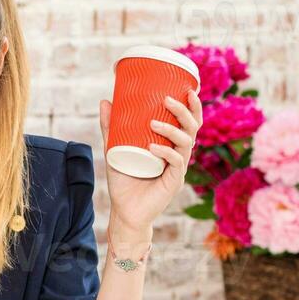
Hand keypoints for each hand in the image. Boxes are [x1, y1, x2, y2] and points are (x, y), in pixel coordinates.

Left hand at [99, 91, 200, 238]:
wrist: (125, 211)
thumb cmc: (124, 181)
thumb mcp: (114, 149)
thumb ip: (111, 127)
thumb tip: (105, 101)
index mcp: (171, 145)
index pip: (189, 122)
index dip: (193, 106)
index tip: (187, 88)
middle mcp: (178, 154)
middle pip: (193, 128)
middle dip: (184, 112)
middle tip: (168, 100)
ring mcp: (178, 168)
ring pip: (186, 143)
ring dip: (172, 130)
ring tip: (154, 123)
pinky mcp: (174, 182)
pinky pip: (176, 163)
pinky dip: (166, 153)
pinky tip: (153, 148)